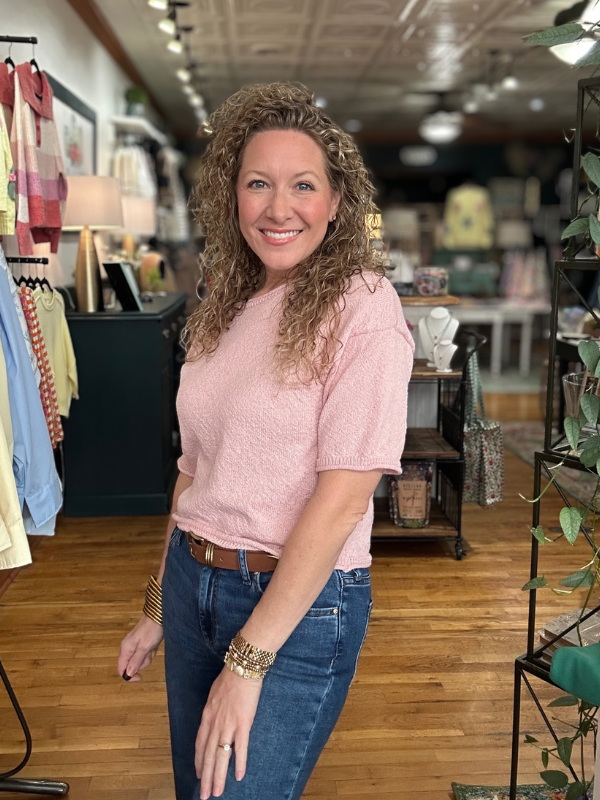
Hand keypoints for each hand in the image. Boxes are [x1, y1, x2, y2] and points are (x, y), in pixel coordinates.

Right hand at [117, 615, 163, 681]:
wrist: (160, 615)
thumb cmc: (151, 630)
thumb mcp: (144, 647)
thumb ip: (136, 661)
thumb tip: (127, 674)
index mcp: (125, 649)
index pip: (121, 669)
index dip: (129, 676)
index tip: (140, 677)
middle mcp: (128, 648)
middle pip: (132, 666)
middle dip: (143, 662)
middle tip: (149, 652)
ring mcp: (135, 646)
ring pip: (141, 660)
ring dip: (149, 656)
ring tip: (152, 645)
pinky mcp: (142, 644)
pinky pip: (146, 654)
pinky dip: (151, 651)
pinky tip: (154, 643)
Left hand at [195, 666, 262, 798]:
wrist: (242, 668)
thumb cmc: (229, 678)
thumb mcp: (214, 694)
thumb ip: (213, 710)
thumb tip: (213, 719)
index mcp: (207, 716)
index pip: (200, 744)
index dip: (199, 761)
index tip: (198, 775)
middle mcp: (215, 723)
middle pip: (208, 755)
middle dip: (206, 777)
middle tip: (205, 794)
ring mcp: (228, 725)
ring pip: (221, 756)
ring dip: (218, 776)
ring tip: (218, 792)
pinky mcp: (243, 724)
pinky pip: (240, 747)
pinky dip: (239, 763)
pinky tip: (239, 776)